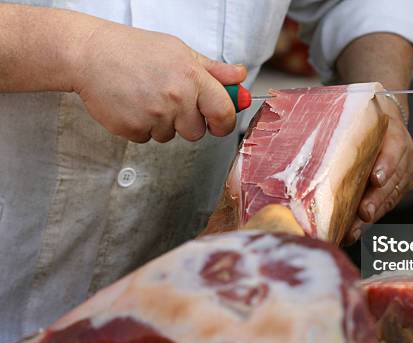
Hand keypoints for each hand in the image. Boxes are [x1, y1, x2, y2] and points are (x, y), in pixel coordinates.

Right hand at [72, 21, 246, 142]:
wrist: (89, 55)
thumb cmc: (134, 50)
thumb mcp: (179, 52)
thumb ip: (213, 70)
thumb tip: (239, 77)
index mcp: (192, 77)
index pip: (224, 113)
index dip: (224, 122)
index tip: (219, 123)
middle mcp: (176, 98)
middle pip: (197, 132)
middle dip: (187, 122)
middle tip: (170, 100)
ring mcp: (154, 116)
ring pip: (171, 136)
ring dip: (162, 123)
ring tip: (146, 97)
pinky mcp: (133, 129)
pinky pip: (147, 138)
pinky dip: (141, 126)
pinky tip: (132, 105)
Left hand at [343, 105, 412, 244]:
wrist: (387, 121)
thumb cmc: (368, 123)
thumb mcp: (361, 121)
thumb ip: (347, 136)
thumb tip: (313, 148)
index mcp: (395, 136)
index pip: (393, 151)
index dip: (386, 166)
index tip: (376, 179)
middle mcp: (405, 157)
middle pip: (391, 181)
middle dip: (376, 200)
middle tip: (363, 213)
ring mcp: (406, 174)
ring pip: (389, 198)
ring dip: (371, 217)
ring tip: (352, 231)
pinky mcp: (402, 188)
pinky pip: (387, 206)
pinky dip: (370, 221)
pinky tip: (353, 231)